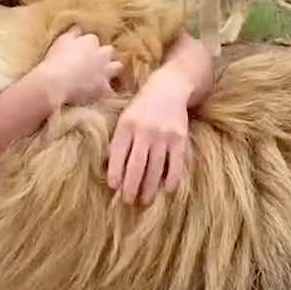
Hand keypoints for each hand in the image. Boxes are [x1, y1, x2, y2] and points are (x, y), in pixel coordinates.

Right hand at [33, 27, 121, 106]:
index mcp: (90, 41)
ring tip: (103, 76)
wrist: (56, 82)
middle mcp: (102, 54)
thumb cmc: (55, 60)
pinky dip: (107, 91)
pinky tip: (101, 94)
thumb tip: (79, 29)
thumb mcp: (62, 41)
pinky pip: (111, 90)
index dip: (88, 46)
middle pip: (109, 51)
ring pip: (117, 67)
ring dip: (112, 70)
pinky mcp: (105, 88)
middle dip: (104, 55)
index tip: (82, 52)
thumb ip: (73, 34)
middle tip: (94, 63)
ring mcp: (105, 71)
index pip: (93, 40)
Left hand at [107, 68, 193, 205]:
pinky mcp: (180, 139)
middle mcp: (144, 131)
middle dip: (131, 187)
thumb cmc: (142, 107)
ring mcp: (163, 135)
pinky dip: (171, 180)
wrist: (169, 88)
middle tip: (128, 201)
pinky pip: (175, 165)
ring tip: (144, 200)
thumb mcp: (125, 118)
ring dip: (149, 188)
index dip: (115, 173)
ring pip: (155, 169)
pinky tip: (166, 190)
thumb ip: (119, 141)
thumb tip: (111, 170)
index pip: (118, 155)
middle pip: (136, 166)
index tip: (114, 187)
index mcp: (126, 125)